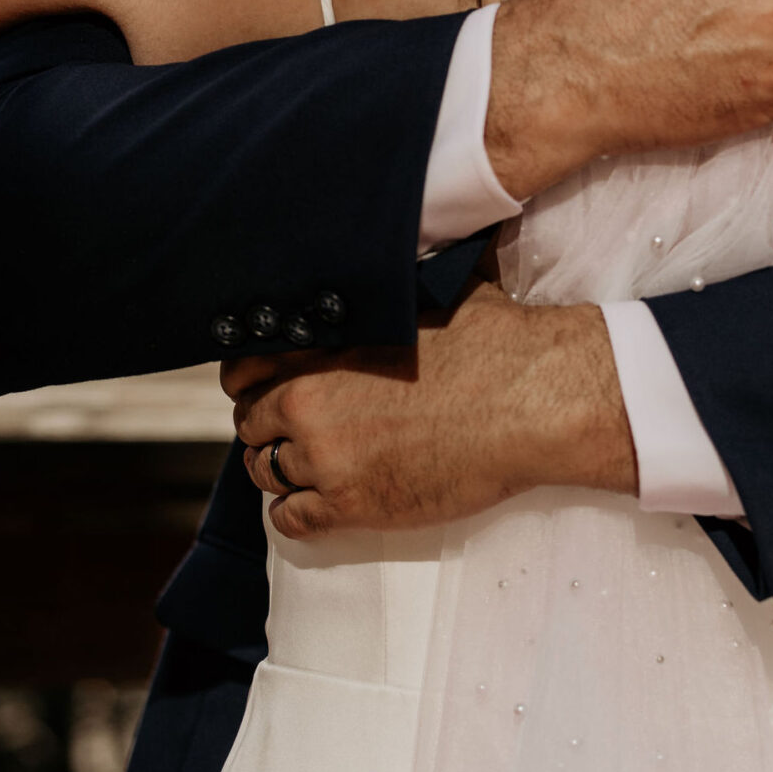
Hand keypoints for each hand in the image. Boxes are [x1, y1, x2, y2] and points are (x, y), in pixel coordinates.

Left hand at [224, 286, 632, 540]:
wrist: (531, 403)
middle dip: (269, 425)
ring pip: (264, 471)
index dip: (254, 379)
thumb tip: (396, 251)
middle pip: (250, 422)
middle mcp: (308, 400)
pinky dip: (296, 513)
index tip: (272, 387)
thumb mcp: (427, 292)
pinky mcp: (350, 505)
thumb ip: (385, 291)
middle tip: (300, 430)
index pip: (242, 367)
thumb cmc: (492, 341)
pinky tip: (318, 504)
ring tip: (311, 467)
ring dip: (281, 469)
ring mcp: (325, 456)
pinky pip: (289, 520)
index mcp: (322, 345)